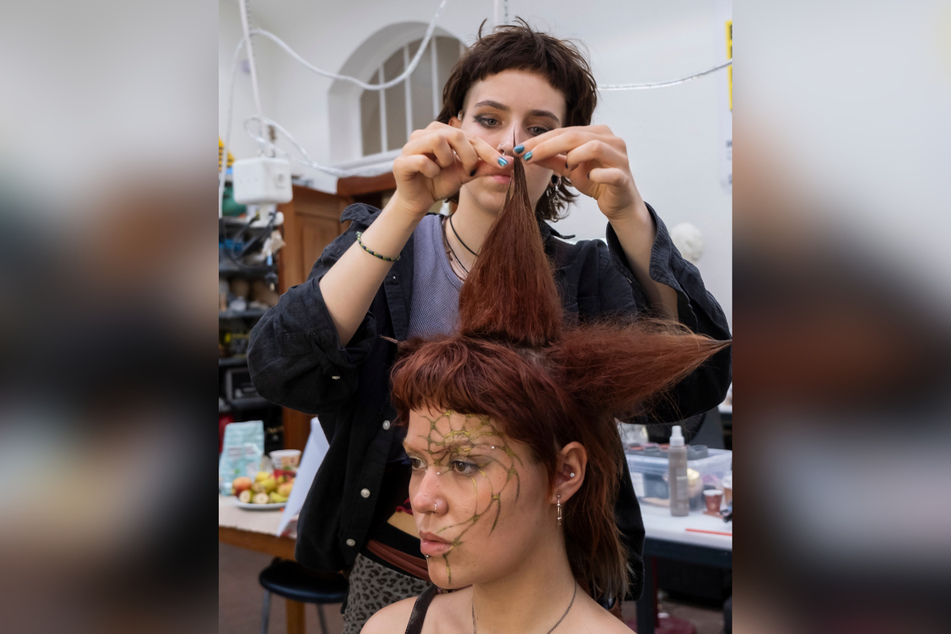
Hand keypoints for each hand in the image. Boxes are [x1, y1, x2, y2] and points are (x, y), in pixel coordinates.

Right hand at [391, 122, 499, 217]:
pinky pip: (422, 160)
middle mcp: (424, 133)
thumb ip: (484, 166)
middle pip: (454, 134)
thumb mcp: (467, 173)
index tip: (502, 164)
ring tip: (443, 169)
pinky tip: (431, 175)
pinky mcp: (401, 162)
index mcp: (441, 131)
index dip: (487, 150)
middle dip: (468, 155)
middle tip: (469, 171)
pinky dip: (431, 170)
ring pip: (437, 140)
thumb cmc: (440, 182)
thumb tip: (509, 163)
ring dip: (447, 160)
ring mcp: (410, 146)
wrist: (419, 200)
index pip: (469, 136)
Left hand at [518, 125, 646, 221]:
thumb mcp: (569, 169)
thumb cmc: (596, 181)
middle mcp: (610, 140)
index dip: (540, 140)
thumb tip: (527, 154)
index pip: (564, 132)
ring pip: (594, 147)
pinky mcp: (623, 176)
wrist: (619, 203)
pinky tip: (589, 178)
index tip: (519, 149)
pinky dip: (597, 174)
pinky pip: (610, 173)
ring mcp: (619, 157)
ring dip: (574, 157)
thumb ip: (551, 159)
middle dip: (547, 146)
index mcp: (597, 133)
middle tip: (528, 156)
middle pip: (575, 136)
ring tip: (567, 168)